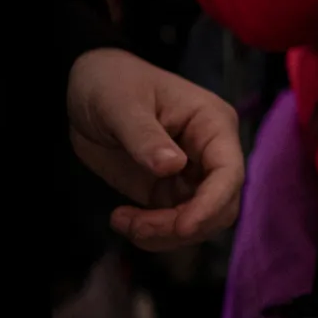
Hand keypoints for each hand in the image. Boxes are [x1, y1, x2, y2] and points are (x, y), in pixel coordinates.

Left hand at [68, 49, 243, 250]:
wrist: (89, 88)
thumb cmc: (110, 82)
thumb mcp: (120, 104)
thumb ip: (145, 135)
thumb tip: (173, 166)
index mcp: (212, 124)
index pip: (229, 172)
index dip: (212, 204)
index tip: (183, 227)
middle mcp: (211, 153)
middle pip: (221, 206)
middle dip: (184, 226)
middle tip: (138, 227)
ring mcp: (193, 175)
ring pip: (201, 223)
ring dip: (164, 234)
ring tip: (122, 221)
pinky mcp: (171, 191)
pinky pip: (174, 225)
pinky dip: (151, 233)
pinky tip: (121, 219)